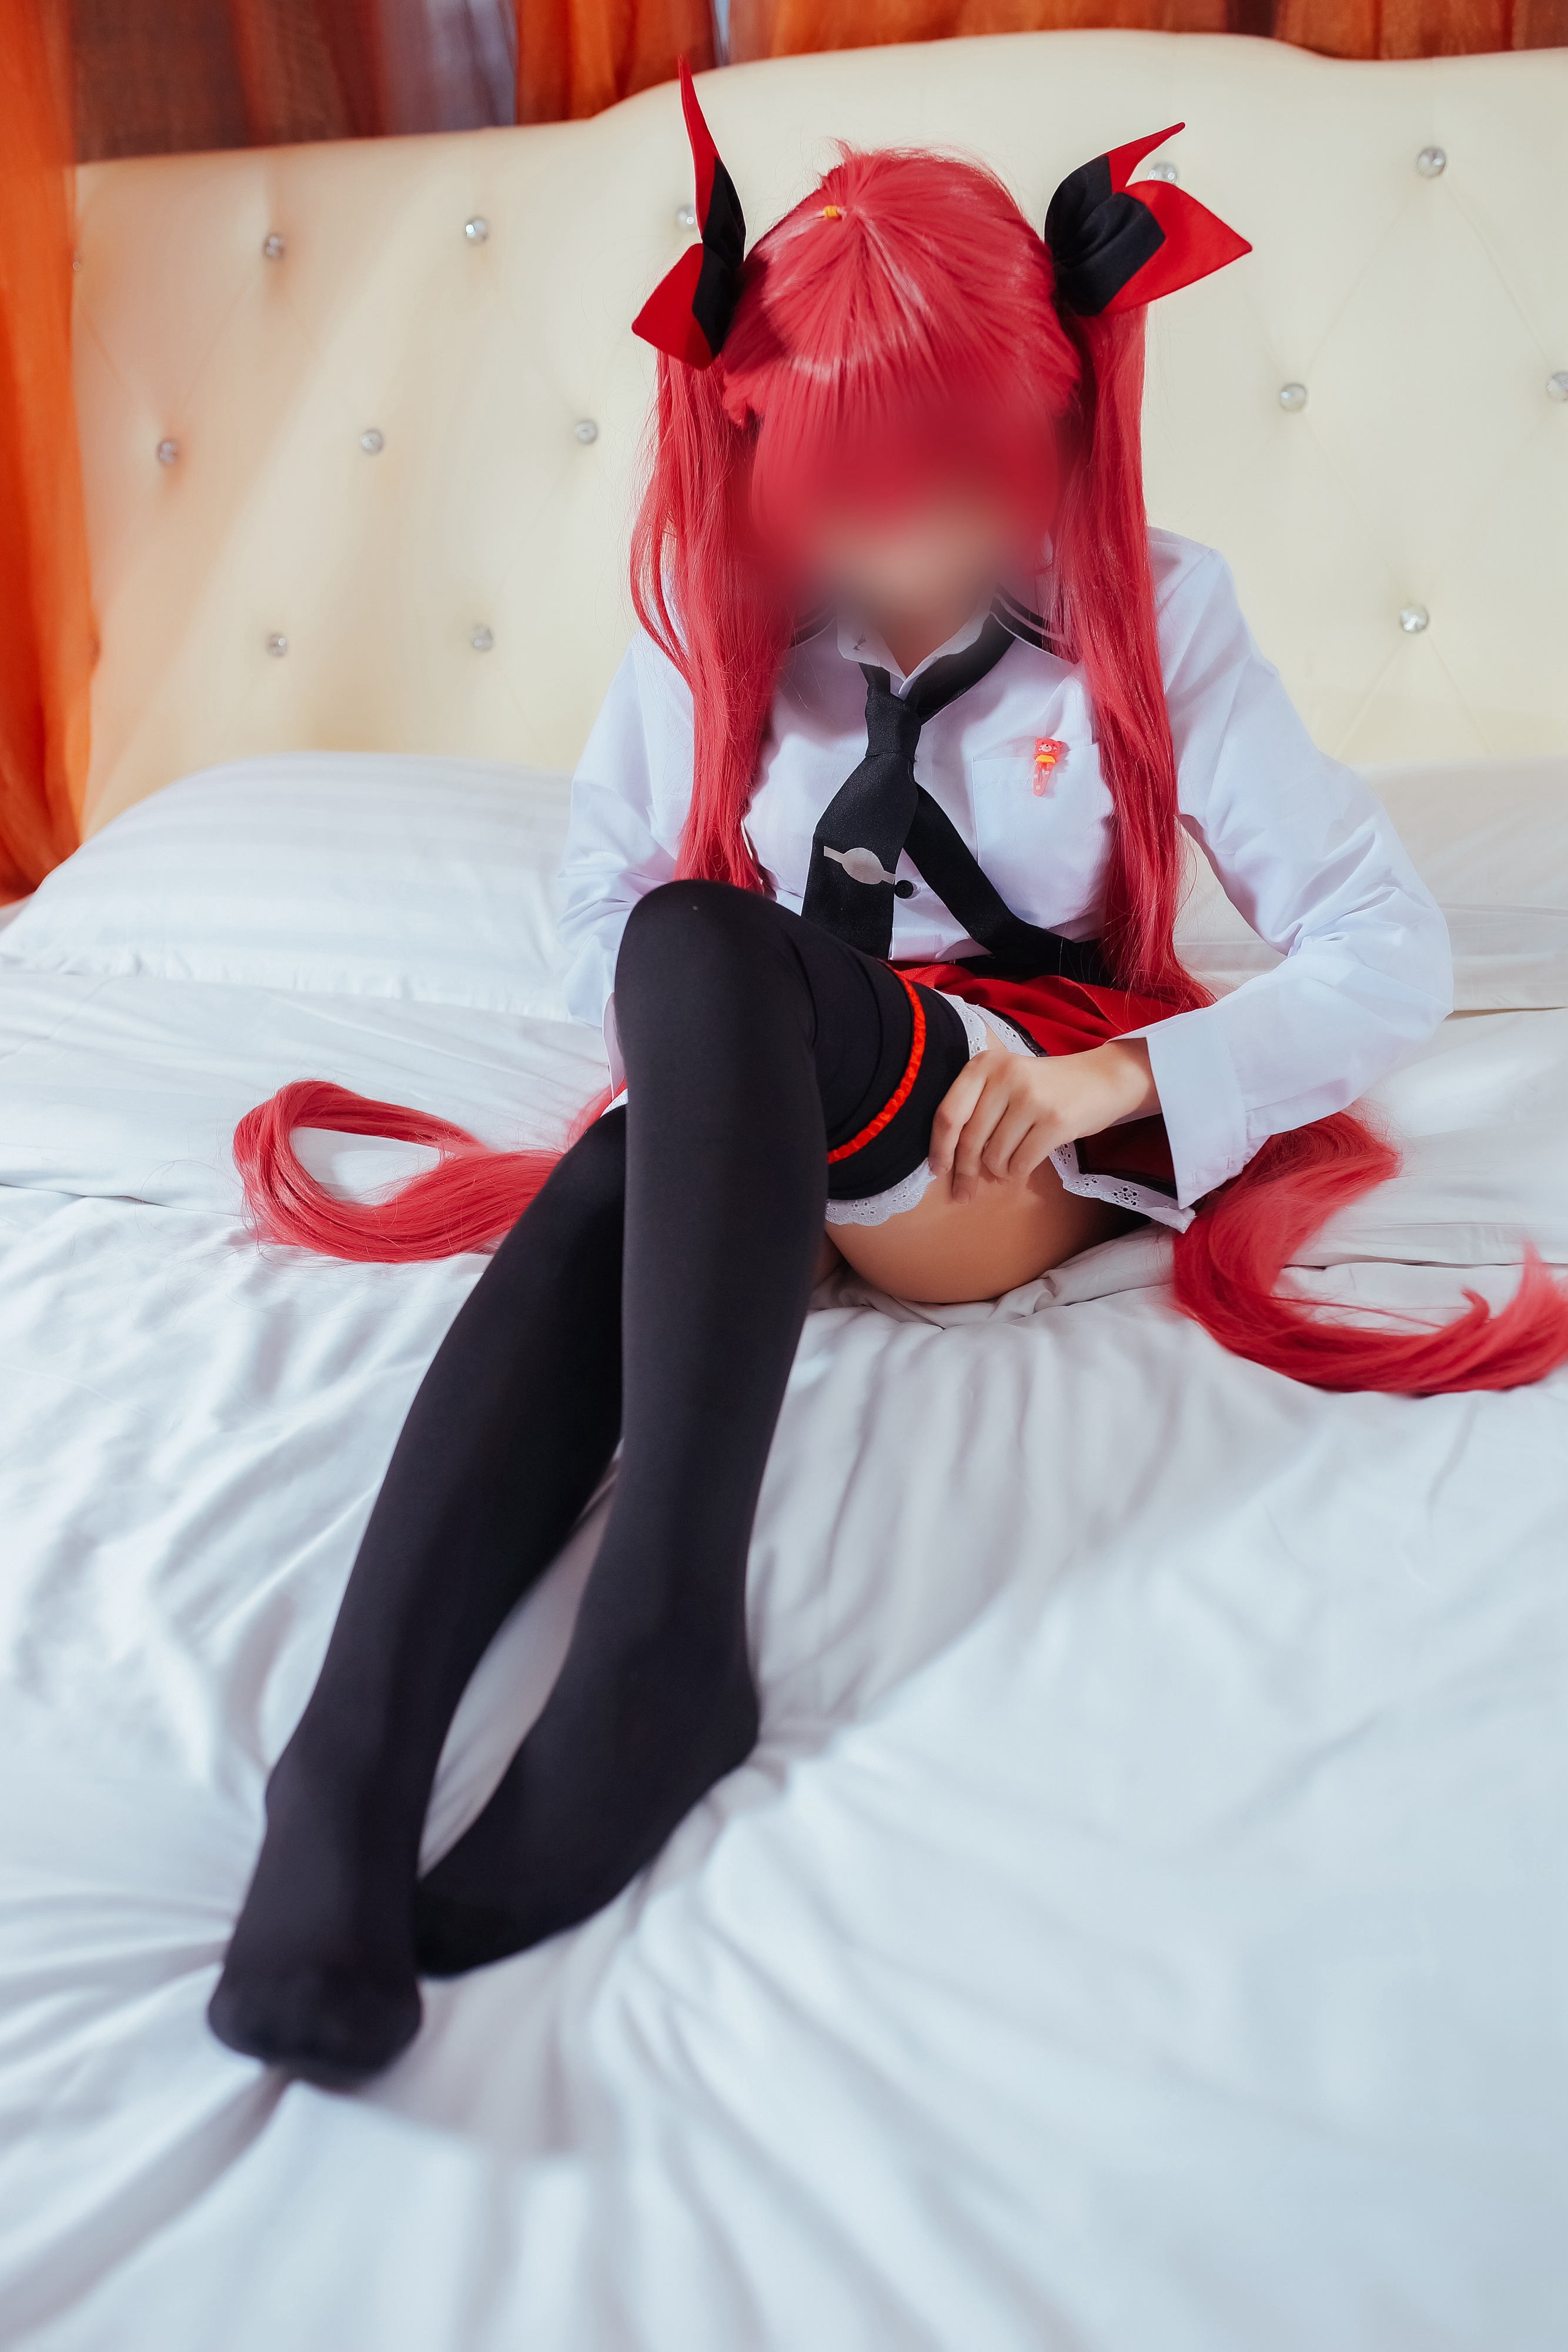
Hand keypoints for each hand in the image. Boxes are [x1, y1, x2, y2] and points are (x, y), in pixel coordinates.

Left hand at [929, 1039, 1157, 1204]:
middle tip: (963, 1192)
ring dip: (997, 1171)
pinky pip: (1021, 1163)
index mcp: (984, 1064)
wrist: (1101, 1078)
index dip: (939, 1148)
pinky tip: (1022, 1166)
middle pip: (969, 1140)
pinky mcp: (1055, 1121)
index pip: (948, 1114)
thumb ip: (976, 1107)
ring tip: (1006, 1166)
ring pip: (995, 1156)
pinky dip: (1017, 1173)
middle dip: (964, 1173)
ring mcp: (1031, 1098)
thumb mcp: (1005, 1080)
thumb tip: (947, 1160)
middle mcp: (1005, 1076)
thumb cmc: (1045, 1086)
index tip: (937, 1171)